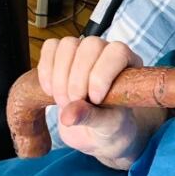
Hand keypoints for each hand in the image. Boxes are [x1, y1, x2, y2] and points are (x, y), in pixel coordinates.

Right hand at [37, 36, 162, 169]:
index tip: (95, 100)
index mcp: (129, 65)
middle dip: (77, 79)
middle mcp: (107, 52)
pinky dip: (46, 70)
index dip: (102, 74)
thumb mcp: (107, 126)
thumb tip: (67, 115)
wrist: (93, 130)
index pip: (117, 52)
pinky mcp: (61, 55)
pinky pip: (50, 47)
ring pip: (68, 45)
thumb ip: (92, 118)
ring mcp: (84, 50)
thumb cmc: (109, 126)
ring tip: (63, 102)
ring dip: (60, 76)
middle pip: (90, 46)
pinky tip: (50, 91)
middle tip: (74, 104)